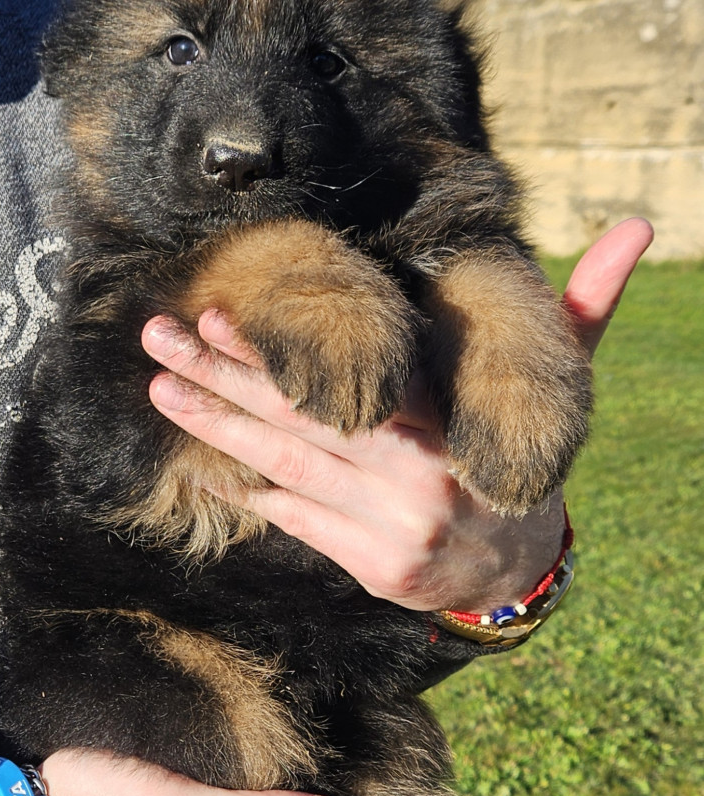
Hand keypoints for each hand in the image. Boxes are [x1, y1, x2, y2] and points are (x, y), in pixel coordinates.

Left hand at [141, 218, 653, 613]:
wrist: (522, 567)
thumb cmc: (521, 453)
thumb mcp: (563, 384)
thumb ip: (587, 305)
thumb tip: (641, 228)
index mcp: (448, 426)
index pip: (349, 383)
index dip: (275, 354)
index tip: (213, 314)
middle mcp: (414, 479)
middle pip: (297, 423)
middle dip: (218, 378)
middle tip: (155, 338)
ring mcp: (388, 528)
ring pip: (285, 470)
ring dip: (216, 428)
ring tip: (158, 389)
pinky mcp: (371, 567)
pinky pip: (299, 520)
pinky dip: (252, 489)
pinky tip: (204, 457)